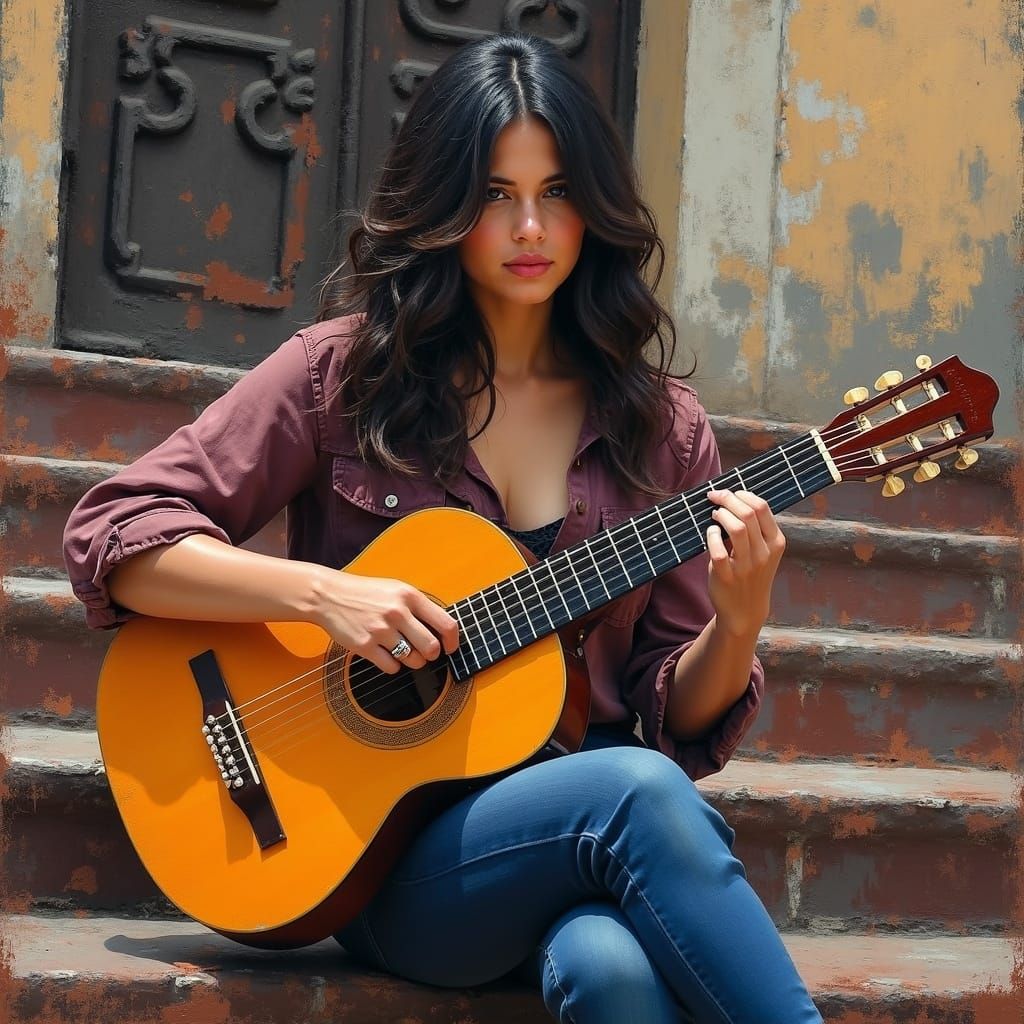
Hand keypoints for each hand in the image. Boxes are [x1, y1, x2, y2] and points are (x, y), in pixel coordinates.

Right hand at [311, 569, 459, 673]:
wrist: (329, 596)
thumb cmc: (366, 593)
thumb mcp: (397, 589)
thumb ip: (419, 606)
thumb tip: (443, 630)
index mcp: (409, 596)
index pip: (445, 624)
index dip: (453, 641)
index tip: (451, 648)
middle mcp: (397, 612)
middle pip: (431, 647)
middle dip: (431, 655)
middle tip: (424, 652)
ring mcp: (380, 630)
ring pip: (412, 660)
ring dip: (412, 661)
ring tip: (402, 650)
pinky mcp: (365, 646)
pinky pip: (392, 667)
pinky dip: (392, 666)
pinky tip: (385, 654)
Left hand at [705, 489, 785, 637]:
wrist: (745, 610)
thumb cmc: (752, 573)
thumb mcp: (764, 551)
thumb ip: (756, 528)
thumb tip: (734, 497)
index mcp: (776, 542)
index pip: (762, 507)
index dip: (742, 494)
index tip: (730, 492)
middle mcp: (764, 553)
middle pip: (747, 513)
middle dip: (728, 499)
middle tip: (715, 497)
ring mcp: (746, 566)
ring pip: (735, 528)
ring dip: (721, 514)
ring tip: (714, 514)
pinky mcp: (726, 576)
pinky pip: (717, 549)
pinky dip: (711, 535)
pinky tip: (710, 533)